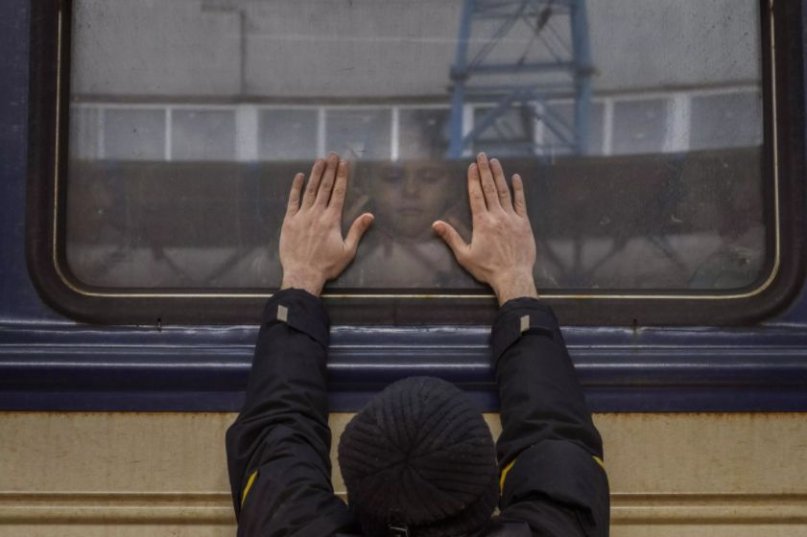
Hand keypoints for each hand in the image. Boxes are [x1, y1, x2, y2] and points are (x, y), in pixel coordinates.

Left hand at [279, 153, 373, 295]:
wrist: (303, 274)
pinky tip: (299, 176)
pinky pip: (293, 200)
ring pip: (310, 190)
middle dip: (329, 170)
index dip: (341, 177)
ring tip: (320, 161)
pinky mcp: (289, 221)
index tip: (343, 163)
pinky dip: (296, 187)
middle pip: (324, 187)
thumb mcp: (348, 251)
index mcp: (332, 219)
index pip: (338, 193)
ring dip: (315, 174)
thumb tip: (370, 215)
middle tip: (332, 155)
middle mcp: (317, 213)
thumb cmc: (327, 265)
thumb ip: (357, 231)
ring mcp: (302, 215)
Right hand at [433, 153, 537, 305]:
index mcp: (482, 222)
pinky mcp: (524, 223)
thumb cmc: (488, 269)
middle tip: (482, 155)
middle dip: (485, 171)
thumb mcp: (464, 255)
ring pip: (504, 191)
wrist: (513, 277)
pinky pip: (521, 202)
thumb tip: (436, 224)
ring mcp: (512, 218)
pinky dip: (518, 189)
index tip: (472, 166)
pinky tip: (516, 178)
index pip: (476, 195)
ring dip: (499, 175)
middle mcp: (497, 215)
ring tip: (495, 161)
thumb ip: (451, 237)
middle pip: (489, 188)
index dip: (473, 179)